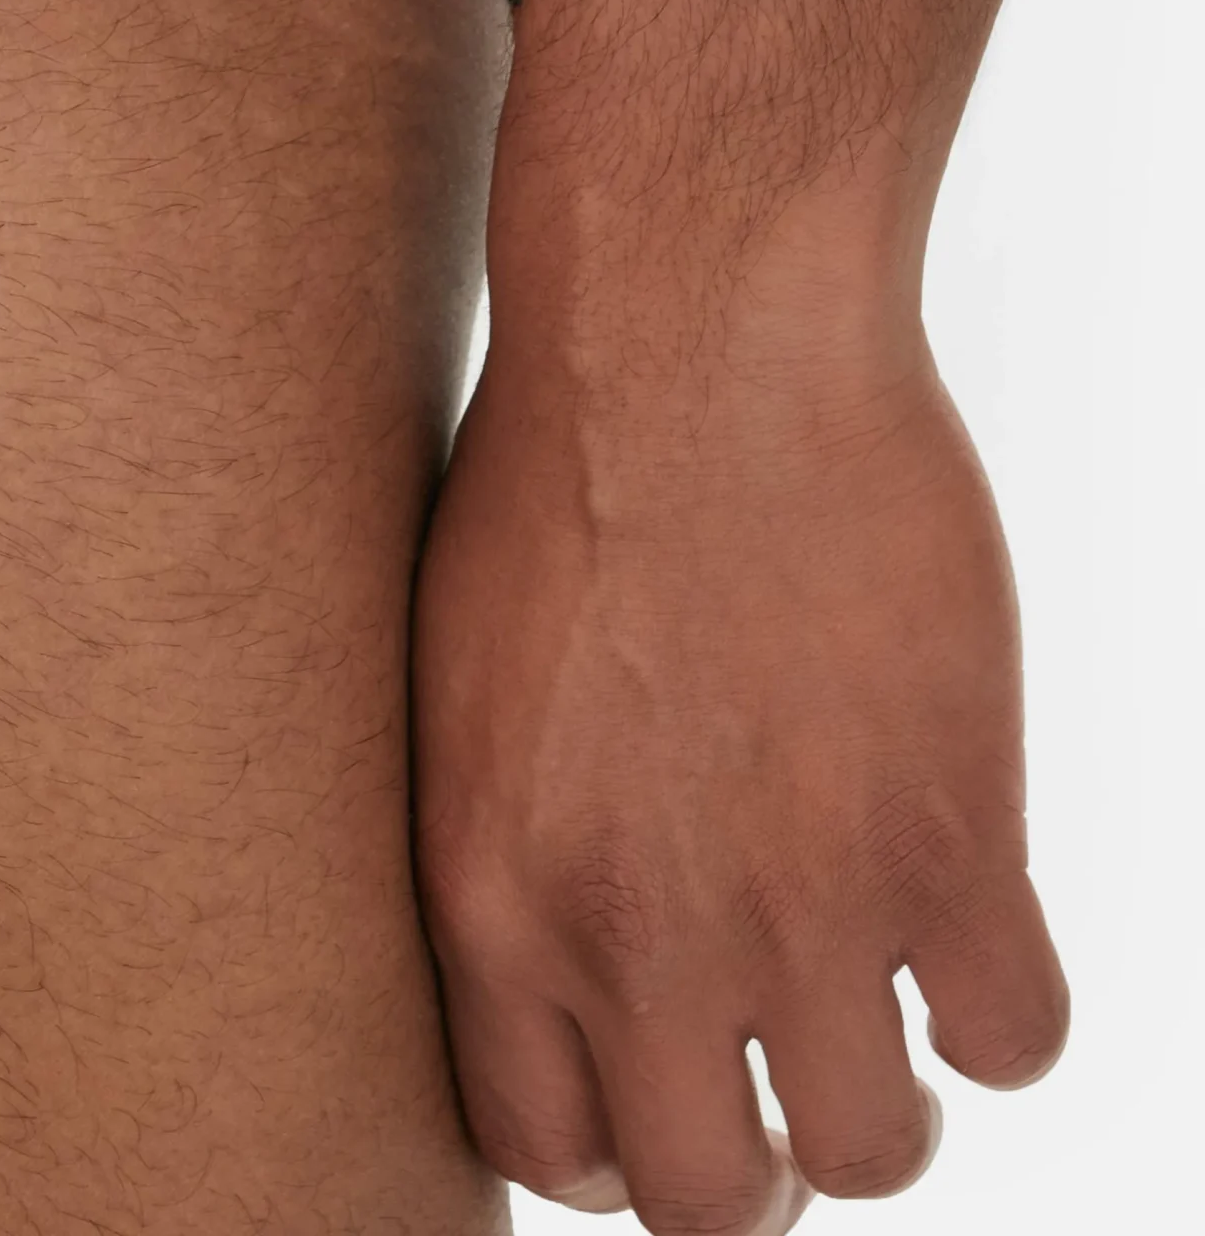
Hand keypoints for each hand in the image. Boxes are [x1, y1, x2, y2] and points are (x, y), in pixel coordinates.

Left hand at [410, 297, 1068, 1231]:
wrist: (692, 333)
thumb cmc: (565, 463)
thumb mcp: (470, 678)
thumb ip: (508, 841)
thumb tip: (561, 938)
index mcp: (494, 893)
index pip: (546, 1145)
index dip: (619, 1136)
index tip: (664, 1084)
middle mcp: (634, 935)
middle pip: (706, 1198)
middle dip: (750, 1160)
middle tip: (780, 1076)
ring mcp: (798, 901)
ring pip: (872, 1154)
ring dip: (881, 1097)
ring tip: (877, 998)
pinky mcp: (947, 836)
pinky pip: (1014, 1039)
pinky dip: (997, 1003)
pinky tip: (966, 911)